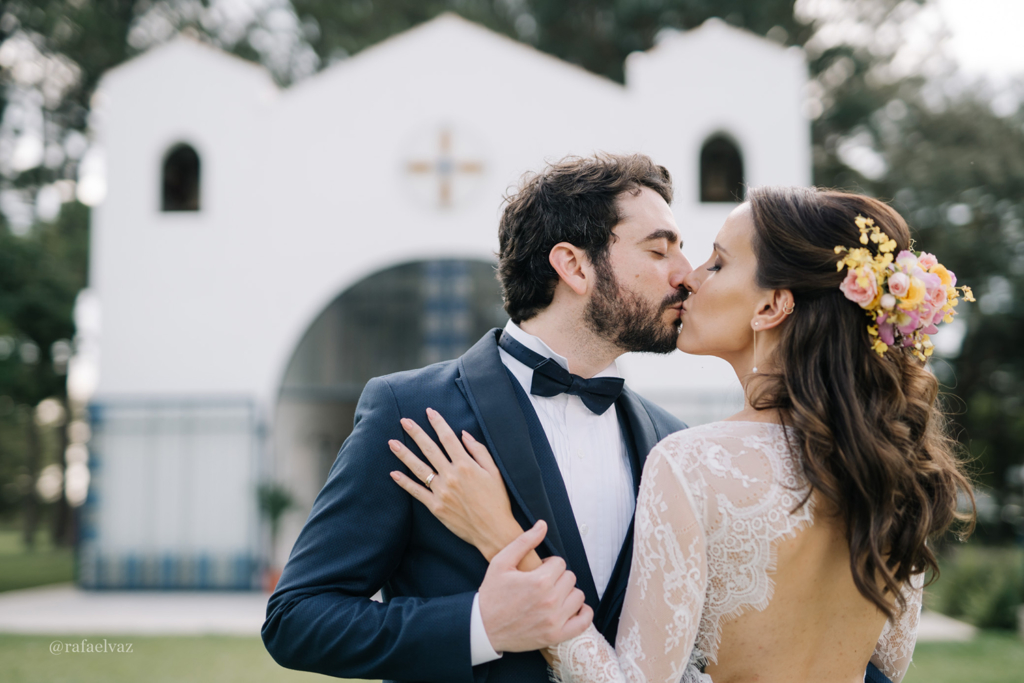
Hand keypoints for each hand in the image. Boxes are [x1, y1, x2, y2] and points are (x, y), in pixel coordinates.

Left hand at [389, 408, 519, 560]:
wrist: (494, 530)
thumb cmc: (497, 501)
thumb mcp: (494, 472)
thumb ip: (479, 451)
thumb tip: (464, 435)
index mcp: (466, 465)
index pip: (448, 438)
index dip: (438, 423)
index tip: (429, 411)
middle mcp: (451, 476)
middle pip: (429, 449)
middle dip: (416, 433)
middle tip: (403, 420)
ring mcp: (441, 492)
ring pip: (419, 468)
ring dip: (404, 454)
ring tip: (392, 443)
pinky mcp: (435, 507)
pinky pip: (417, 492)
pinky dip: (404, 483)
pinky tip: (394, 473)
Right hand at [478, 521, 592, 652]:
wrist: (483, 627)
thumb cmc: (492, 594)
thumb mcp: (501, 562)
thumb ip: (524, 541)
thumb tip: (542, 525)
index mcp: (539, 581)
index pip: (560, 563)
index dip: (549, 565)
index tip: (539, 572)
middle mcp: (550, 600)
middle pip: (570, 578)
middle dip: (558, 577)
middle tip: (544, 584)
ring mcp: (554, 620)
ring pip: (578, 596)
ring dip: (568, 594)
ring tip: (553, 596)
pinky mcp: (555, 636)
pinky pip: (583, 622)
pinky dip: (583, 614)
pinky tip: (573, 608)